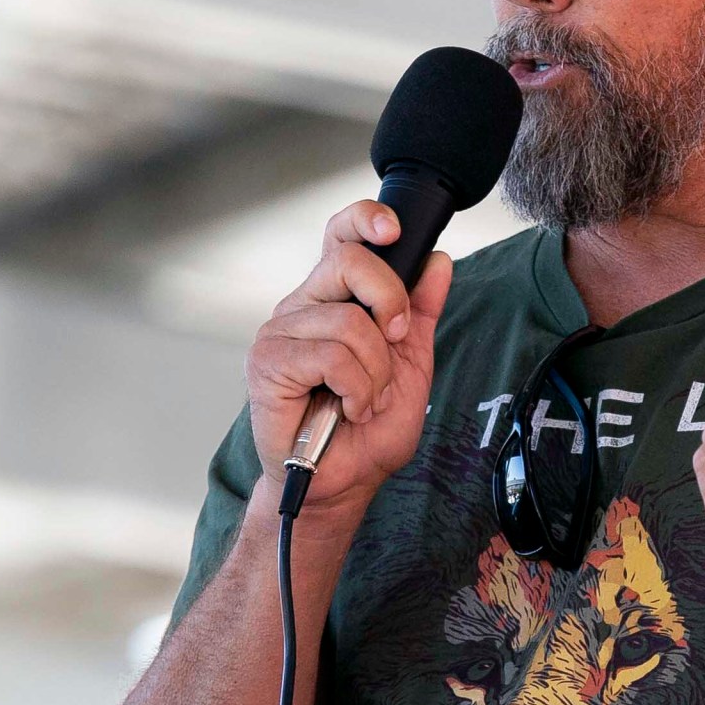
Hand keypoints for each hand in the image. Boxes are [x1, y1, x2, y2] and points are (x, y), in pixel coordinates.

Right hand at [247, 201, 452, 517]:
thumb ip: (419, 313)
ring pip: (348, 321)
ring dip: (376, 371)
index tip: (394, 231)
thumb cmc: (368, 429)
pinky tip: (348, 409)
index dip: (365, 220)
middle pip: (348, 261)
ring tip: (365, 399)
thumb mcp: (410, 365)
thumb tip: (437, 260)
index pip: (340, 236)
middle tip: (395, 343)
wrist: (343, 483)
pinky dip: (356, 388)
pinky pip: (331, 355)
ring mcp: (279, 332)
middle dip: (390, 301)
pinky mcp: (267, 362)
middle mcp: (302, 306)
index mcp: (332, 298)